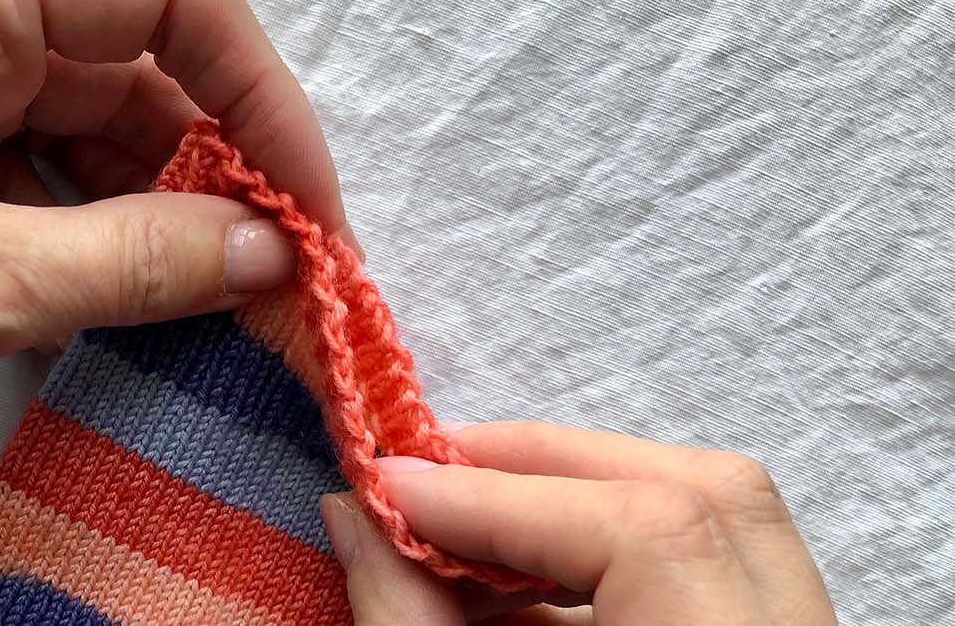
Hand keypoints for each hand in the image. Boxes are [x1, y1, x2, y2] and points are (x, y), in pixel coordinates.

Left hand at [0, 0, 346, 623]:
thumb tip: (272, 251)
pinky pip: (39, 203)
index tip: (309, 201)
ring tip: (226, 310)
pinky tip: (136, 316)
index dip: (255, 89)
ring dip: (164, 221)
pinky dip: (98, 256)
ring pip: (89, 144)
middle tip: (286, 281)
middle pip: (130, 71)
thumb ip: (130, 258)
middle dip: (218, 167)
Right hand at [319, 422, 836, 624]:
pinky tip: (518, 575)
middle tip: (430, 478)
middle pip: (705, 493)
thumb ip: (408, 622)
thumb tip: (356, 508)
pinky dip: (609, 550)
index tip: (392, 490)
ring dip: (578, 496)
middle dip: (546, 466)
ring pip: (722, 513)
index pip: (649, 538)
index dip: (509, 497)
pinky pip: (716, 561)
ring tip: (465, 520)